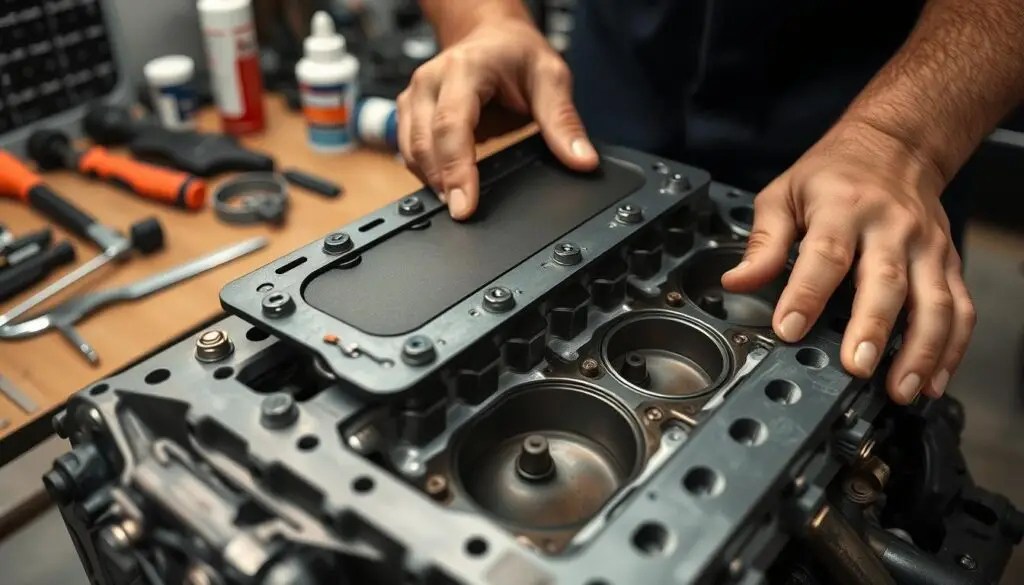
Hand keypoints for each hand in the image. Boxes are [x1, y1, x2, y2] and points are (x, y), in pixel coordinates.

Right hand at [397, 18, 599, 219]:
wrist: (491, 36)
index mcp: (464, 69)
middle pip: (426, 143)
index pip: (451, 125)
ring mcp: (414, 96)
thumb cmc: (516, 53)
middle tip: (464, 213)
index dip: (456, 170)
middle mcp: (430, 81)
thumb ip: (564, 122)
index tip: (464, 206)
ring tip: (458, 202)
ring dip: (432, 181)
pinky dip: (426, 173)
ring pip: (411, 151)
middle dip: (443, 184)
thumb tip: (582, 160)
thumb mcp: (550, 78)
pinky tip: (447, 187)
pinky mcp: (410, 112)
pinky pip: (409, 151)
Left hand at [721, 120, 975, 403]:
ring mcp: (927, 247)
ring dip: (921, 350)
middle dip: (872, 328)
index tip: (788, 328)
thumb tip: (736, 282)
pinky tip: (933, 380)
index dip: (806, 294)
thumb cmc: (832, 175)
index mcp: (843, 208)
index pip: (825, 255)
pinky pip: (959, 309)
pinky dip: (951, 348)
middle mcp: (891, 228)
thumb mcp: (784, 194)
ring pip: (934, 302)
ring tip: (900, 388)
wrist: (895, 145)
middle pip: (886, 282)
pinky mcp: (947, 262)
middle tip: (856, 366)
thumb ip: (763, 242)